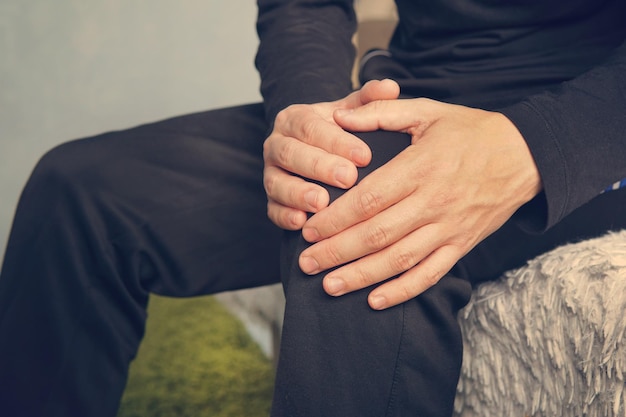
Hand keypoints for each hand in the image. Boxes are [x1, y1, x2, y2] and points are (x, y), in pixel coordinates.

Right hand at [263, 79, 399, 229]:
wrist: (315, 149)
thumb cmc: (338, 132)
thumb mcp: (352, 112)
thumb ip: (369, 99)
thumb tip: (391, 88)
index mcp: (294, 119)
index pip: (311, 127)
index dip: (336, 141)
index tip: (364, 155)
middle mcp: (277, 144)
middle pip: (291, 153)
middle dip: (320, 167)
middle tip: (348, 178)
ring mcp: (271, 172)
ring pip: (276, 182)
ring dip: (298, 194)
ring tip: (322, 203)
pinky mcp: (272, 199)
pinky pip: (271, 209)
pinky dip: (284, 217)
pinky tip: (302, 223)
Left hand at [298, 98, 542, 308]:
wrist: (525, 155)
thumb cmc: (470, 131)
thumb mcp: (427, 111)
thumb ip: (381, 112)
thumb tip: (338, 116)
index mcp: (421, 167)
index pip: (369, 199)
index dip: (336, 218)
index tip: (308, 228)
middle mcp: (434, 202)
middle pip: (377, 234)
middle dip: (337, 252)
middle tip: (305, 263)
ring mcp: (449, 227)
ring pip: (399, 259)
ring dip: (361, 276)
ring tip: (329, 286)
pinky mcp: (461, 245)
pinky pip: (431, 274)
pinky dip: (403, 291)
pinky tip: (375, 300)